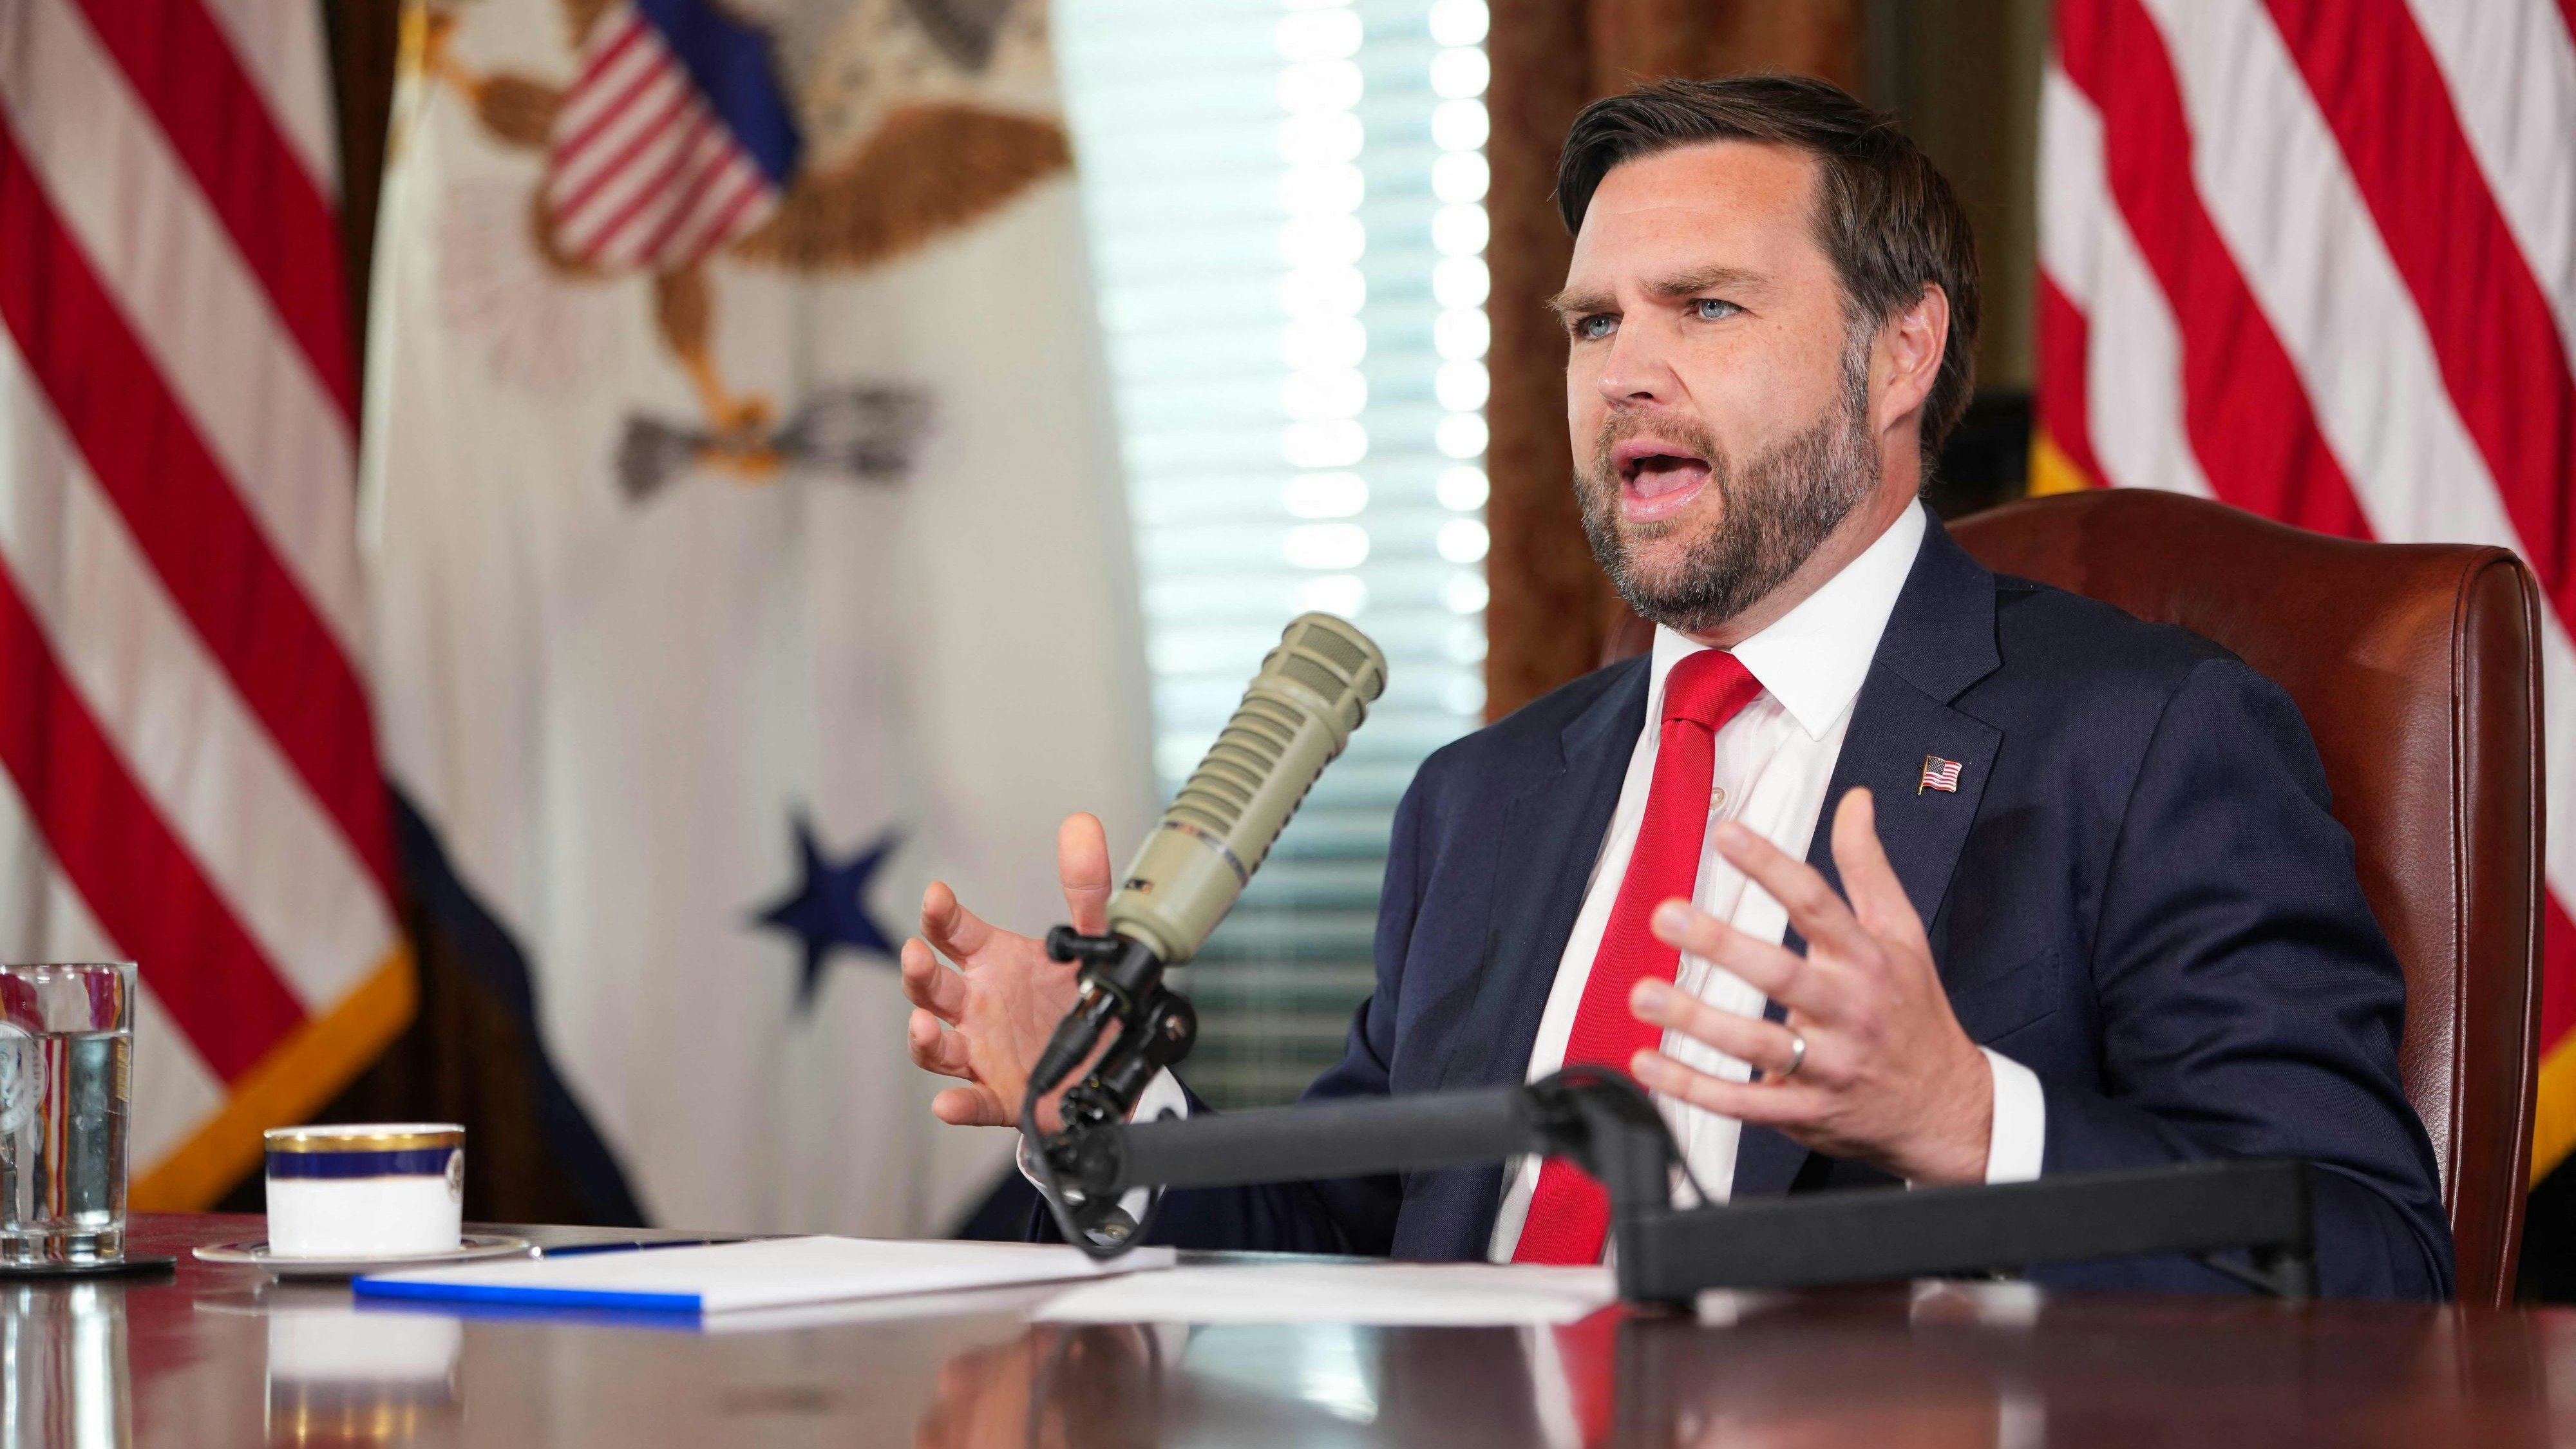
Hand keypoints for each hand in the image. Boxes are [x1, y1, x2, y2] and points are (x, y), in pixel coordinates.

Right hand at [903, 814, 1112, 1129]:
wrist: (1108, 1063)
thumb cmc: (1080, 998)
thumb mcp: (1093, 944)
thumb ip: (1087, 889)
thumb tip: (1081, 824)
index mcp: (993, 962)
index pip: (953, 933)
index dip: (940, 914)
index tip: (937, 895)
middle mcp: (977, 1005)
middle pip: (931, 987)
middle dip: (917, 972)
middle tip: (915, 954)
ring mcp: (982, 1052)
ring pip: (937, 1046)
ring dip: (923, 1038)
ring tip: (923, 1026)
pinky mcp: (1000, 1096)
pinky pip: (973, 1102)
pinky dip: (958, 1105)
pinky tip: (948, 1104)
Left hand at [1624, 787, 1993, 1184]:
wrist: (1946, 1109)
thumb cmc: (1914, 1012)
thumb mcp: (1903, 933)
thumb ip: (1868, 866)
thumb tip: (1855, 800)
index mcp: (1867, 960)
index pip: (1817, 904)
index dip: (1771, 867)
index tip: (1727, 835)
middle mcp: (1847, 1011)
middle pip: (1780, 974)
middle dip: (1721, 944)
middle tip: (1666, 915)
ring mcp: (1827, 1066)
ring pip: (1756, 1043)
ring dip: (1695, 1019)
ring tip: (1644, 993)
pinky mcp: (1805, 1111)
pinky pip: (1742, 1103)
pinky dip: (1692, 1087)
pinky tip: (1648, 1063)